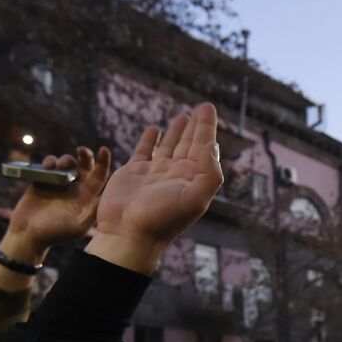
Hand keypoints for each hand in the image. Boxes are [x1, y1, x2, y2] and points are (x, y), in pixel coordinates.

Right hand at [0, 146, 111, 292]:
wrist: (29, 235)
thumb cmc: (54, 234)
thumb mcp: (78, 226)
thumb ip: (91, 212)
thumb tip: (105, 197)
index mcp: (86, 197)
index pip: (99, 176)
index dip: (103, 163)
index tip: (104, 149)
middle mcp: (74, 188)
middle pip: (84, 165)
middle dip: (85, 155)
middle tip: (82, 150)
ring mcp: (58, 183)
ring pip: (66, 163)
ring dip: (66, 159)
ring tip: (61, 165)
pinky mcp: (42, 181)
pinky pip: (48, 165)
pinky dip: (49, 161)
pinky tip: (48, 166)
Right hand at [87, 103, 223, 273]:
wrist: (128, 234)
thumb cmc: (162, 219)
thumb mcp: (195, 198)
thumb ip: (210, 173)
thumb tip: (212, 146)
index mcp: (192, 178)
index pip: (203, 146)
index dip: (207, 127)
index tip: (208, 107)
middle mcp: (176, 174)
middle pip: (189, 144)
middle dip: (196, 126)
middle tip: (202, 107)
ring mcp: (154, 173)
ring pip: (168, 146)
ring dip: (177, 131)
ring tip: (183, 116)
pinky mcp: (134, 172)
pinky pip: (144, 151)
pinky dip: (149, 139)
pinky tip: (155, 129)